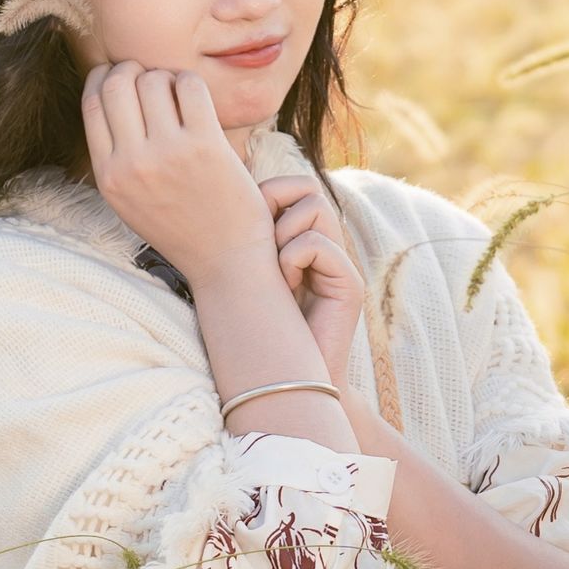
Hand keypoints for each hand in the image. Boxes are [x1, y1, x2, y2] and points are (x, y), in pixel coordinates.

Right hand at [80, 64, 270, 284]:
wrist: (226, 261)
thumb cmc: (181, 226)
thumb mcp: (129, 200)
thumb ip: (115, 156)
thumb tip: (109, 94)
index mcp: (108, 176)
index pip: (92, 103)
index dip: (103, 77)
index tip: (118, 75)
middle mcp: (132, 164)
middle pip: (118, 83)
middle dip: (132, 69)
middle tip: (150, 78)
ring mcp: (169, 153)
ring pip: (154, 79)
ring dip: (165, 77)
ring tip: (178, 95)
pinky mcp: (206, 146)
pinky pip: (190, 86)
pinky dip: (190, 83)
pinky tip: (197, 100)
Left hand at [263, 173, 366, 400]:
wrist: (286, 382)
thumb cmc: (257, 330)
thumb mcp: (246, 273)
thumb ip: (246, 238)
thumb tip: (219, 197)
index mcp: (303, 239)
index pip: (293, 186)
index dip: (267, 195)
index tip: (248, 232)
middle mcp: (326, 245)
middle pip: (306, 187)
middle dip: (274, 204)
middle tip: (261, 245)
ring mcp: (341, 263)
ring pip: (314, 207)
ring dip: (282, 233)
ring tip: (275, 270)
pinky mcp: (349, 284)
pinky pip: (317, 243)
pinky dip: (293, 258)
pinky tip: (286, 287)